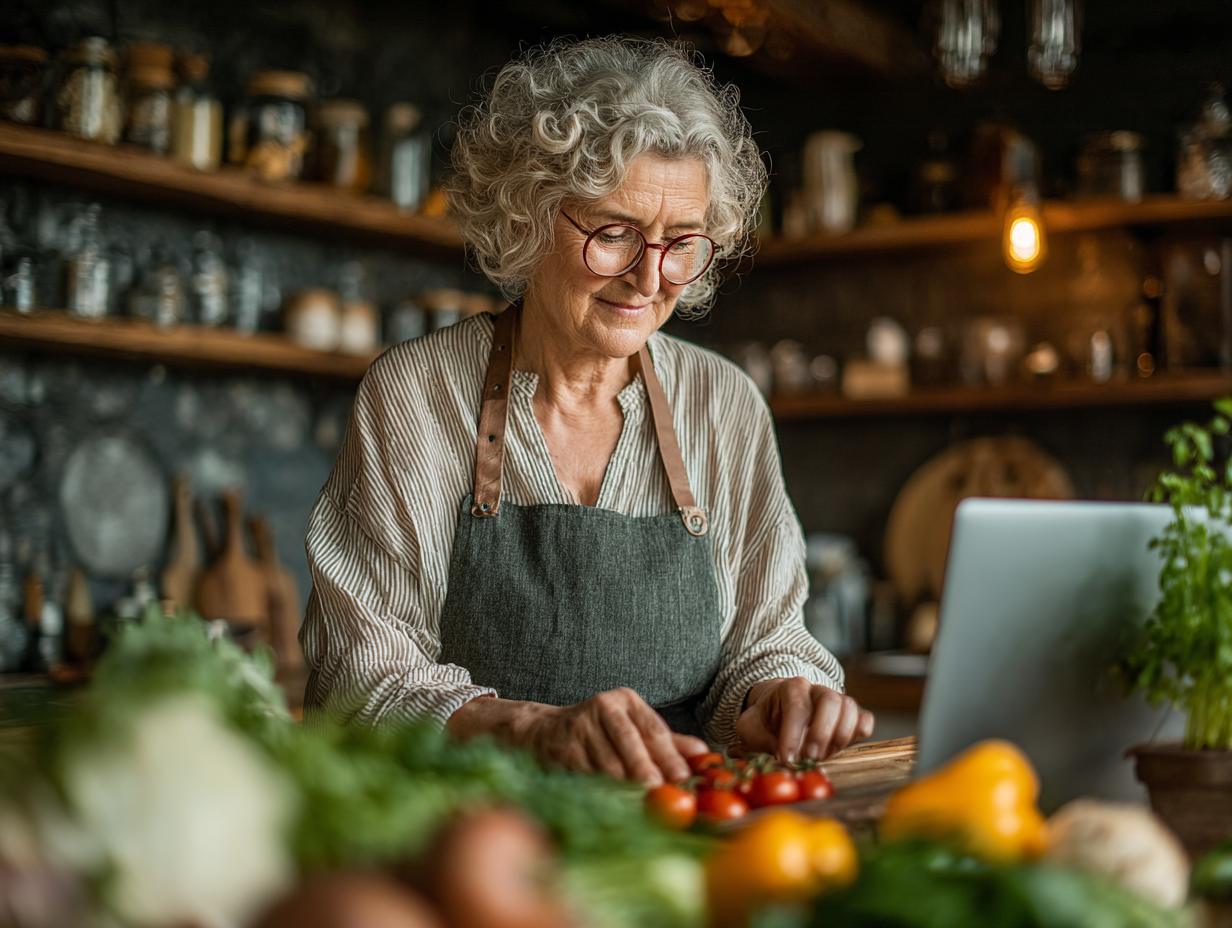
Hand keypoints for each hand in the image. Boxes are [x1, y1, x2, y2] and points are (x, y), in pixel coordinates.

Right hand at [447, 688, 706, 785]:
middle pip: (632, 748)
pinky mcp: (562, 749)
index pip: (653, 729)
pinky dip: (602, 794)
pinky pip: (588, 778)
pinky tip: (613, 806)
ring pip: (609, 766)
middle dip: (647, 775)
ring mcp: (580, 728)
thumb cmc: (600, 733)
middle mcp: (602, 707)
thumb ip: (668, 742)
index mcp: (625, 701)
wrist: (544, 731)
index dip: (670, 757)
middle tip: (661, 797)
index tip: (683, 780)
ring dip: (626, 790)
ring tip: (642, 808)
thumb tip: (704, 754)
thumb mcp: (633, 729)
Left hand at [736, 677, 873, 763]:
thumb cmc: (763, 720)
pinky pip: (865, 719)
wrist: (777, 711)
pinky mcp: (850, 717)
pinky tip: (846, 746)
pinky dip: (860, 732)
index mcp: (791, 688)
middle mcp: (817, 690)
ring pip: (850, 708)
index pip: (797, 708)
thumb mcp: (750, 727)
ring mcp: (836, 701)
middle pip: (830, 701)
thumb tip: (779, 758)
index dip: (793, 735)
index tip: (787, 758)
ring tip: (825, 756)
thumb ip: (759, 740)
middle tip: (811, 757)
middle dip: (822, 732)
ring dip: (841, 735)